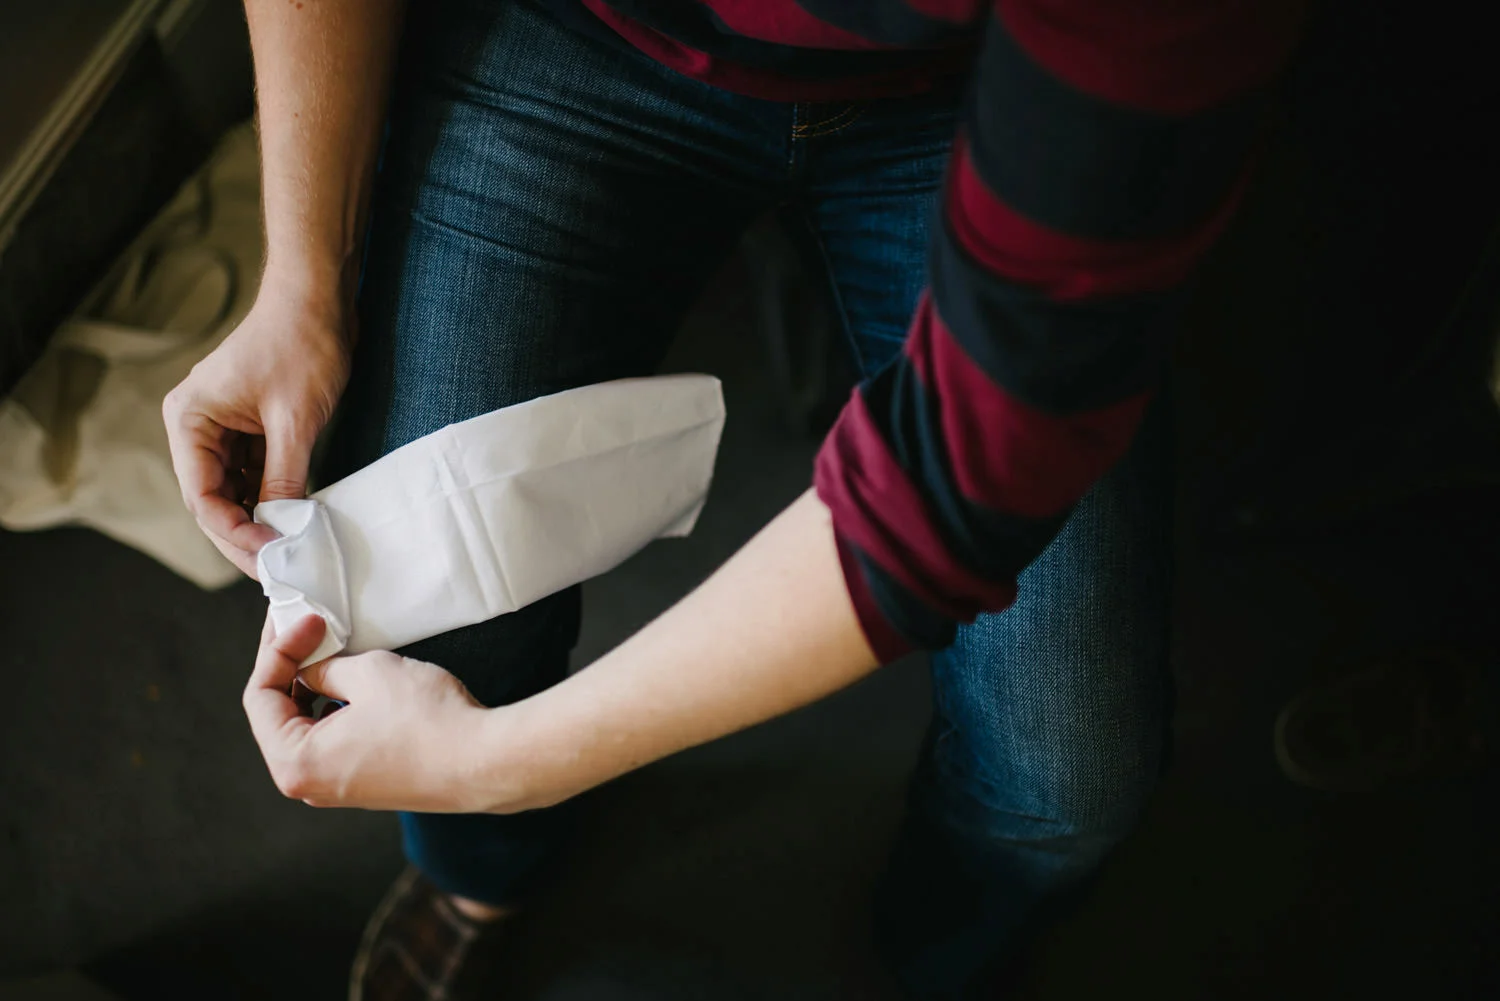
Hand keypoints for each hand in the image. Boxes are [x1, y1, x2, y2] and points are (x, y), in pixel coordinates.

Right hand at [163, 286, 351, 576]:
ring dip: (257, 521)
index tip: (271, 558)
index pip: (202, 497)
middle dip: (244, 536)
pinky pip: (251, 474)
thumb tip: (281, 529)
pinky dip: (270, 498)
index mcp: (189, 420)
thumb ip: (283, 477)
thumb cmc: (302, 345)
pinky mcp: (246, 427)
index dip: (235, 534)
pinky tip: (292, 523)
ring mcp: (220, 427)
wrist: (320, 297)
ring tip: (288, 555)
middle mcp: (195, 426)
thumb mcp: (296, 420)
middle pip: (212, 500)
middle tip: (278, 572)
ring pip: (232, 491)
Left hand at [244, 615, 493, 812]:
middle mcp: (308, 784)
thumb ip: (324, 667)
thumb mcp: (367, 673)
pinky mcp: (367, 783)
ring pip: (307, 727)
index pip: (259, 696)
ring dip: (315, 687)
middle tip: (311, 628)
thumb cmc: (427, 721)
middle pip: (277, 715)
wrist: (483, 761)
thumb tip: (310, 666)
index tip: (307, 621)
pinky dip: (336, 708)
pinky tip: (357, 683)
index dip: (278, 649)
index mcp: (295, 762)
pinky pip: (334, 741)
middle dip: (291, 667)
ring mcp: (338, 788)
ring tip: (334, 649)